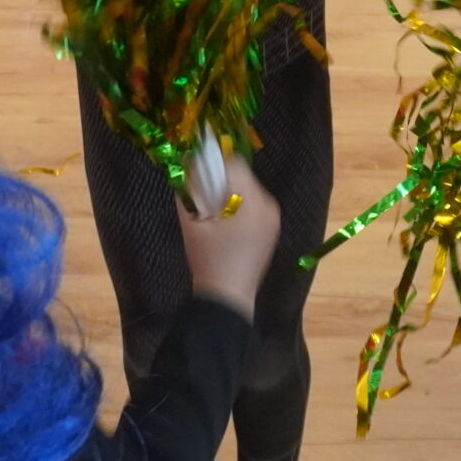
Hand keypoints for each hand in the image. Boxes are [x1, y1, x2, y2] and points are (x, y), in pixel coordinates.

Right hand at [176, 151, 279, 320]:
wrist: (227, 297)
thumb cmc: (207, 260)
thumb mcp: (191, 223)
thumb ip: (187, 190)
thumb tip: (186, 167)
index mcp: (250, 202)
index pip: (233, 164)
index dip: (212, 163)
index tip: (196, 170)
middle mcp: (268, 205)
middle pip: (242, 174)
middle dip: (221, 178)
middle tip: (202, 192)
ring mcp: (273, 217)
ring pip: (248, 187)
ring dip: (230, 190)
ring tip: (213, 209)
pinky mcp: (272, 227)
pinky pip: (254, 202)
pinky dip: (239, 203)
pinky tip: (225, 221)